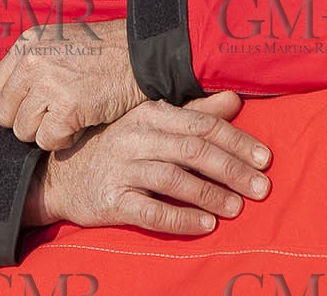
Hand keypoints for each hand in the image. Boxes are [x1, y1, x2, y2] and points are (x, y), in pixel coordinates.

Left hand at [0, 17, 142, 149]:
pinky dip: (65, 140)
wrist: (141, 55)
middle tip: (54, 116)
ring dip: (47, 132)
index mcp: (26, 46)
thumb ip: (31, 67)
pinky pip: (48, 141)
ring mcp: (48, 84)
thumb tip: (11, 102)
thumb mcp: (58, 43)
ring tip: (70, 117)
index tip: (33, 108)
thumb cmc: (104, 53)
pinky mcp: (67, 106)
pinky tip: (81, 124)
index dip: (13, 106)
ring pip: (24, 131)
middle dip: (28, 122)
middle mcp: (31, 62)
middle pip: (5, 115)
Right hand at [23, 91, 271, 233]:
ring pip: (174, 180)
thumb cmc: (116, 147)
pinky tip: (205, 226)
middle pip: (192, 150)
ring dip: (210, 195)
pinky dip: (181, 220)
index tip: (264, 159)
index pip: (201, 124)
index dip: (236, 140)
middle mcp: (135, 137)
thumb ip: (193, 113)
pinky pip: (151, 211)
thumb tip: (233, 99)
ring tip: (237, 208)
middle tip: (261, 188)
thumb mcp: (151, 124)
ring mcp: (122, 168)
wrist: (61, 176)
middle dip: (231, 169)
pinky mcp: (111, 200)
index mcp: (149, 114)